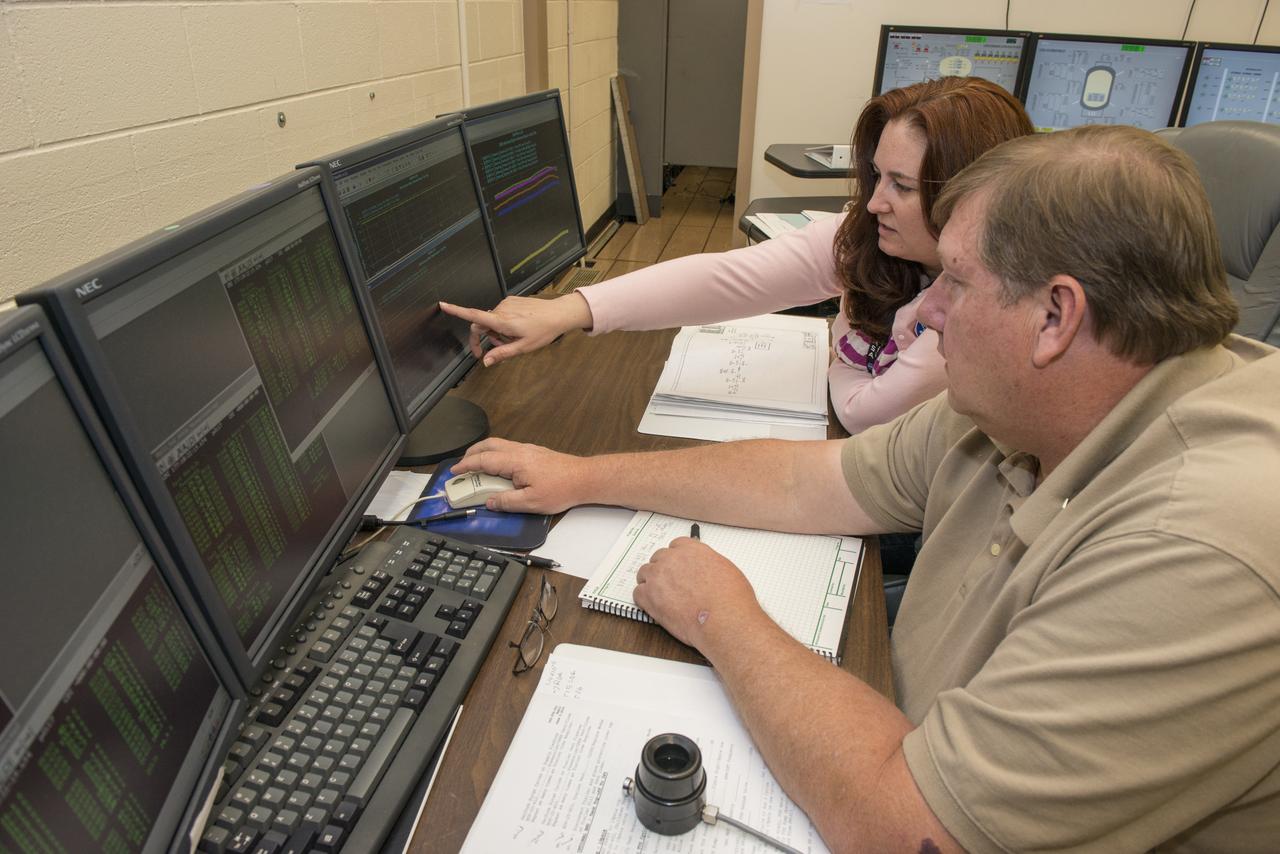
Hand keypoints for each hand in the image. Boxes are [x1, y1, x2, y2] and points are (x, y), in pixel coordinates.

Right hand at [439, 293, 592, 365]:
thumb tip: (485, 361)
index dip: (456, 311)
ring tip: (513, 338)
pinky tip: (517, 328)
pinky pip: (500, 312)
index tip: (443, 305)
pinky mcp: (512, 300)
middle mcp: (501, 309)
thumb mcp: (523, 348)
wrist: (558, 314)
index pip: (474, 316)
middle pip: (481, 323)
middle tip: (498, 349)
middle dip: (485, 337)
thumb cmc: (543, 331)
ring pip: (492, 319)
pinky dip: (503, 323)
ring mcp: (507, 303)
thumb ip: (501, 354)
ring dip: (496, 331)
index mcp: (502, 321)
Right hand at [452, 437, 588, 513]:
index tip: (455, 471)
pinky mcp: (535, 453)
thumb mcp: (531, 503)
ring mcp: (528, 450)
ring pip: (499, 445)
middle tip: (462, 466)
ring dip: (485, 453)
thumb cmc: (562, 488)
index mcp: (515, 461)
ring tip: (477, 467)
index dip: (466, 465)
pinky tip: (499, 467)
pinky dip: (497, 455)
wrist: (585, 478)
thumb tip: (490, 501)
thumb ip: (507, 502)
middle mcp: (520, 451)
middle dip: (472, 453)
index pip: (484, 460)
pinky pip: (510, 449)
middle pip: (489, 445)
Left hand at [633, 538, 761, 648]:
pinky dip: (643, 600)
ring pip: (645, 573)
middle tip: (669, 584)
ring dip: (650, 582)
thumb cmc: (731, 599)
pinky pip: (638, 593)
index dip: (676, 558)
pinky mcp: (649, 596)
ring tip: (659, 596)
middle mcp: (673, 559)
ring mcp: (658, 576)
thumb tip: (704, 570)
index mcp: (692, 550)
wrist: (723, 619)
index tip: (678, 566)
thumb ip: (709, 565)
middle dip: (663, 570)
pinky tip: (652, 606)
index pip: (676, 545)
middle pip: (658, 558)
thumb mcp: (726, 570)